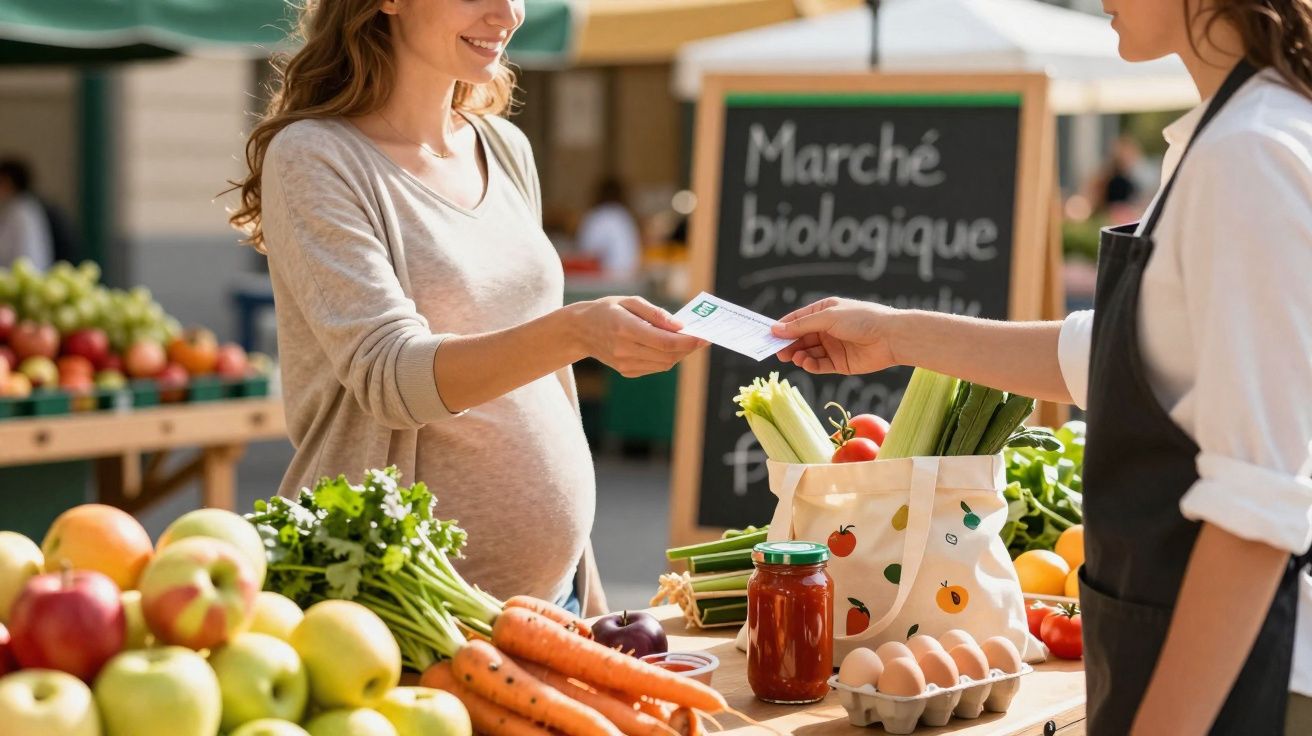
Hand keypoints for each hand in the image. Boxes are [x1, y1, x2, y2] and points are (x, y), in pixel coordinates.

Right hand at [577, 296, 705, 377]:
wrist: (579, 331)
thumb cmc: (607, 310)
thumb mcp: (629, 301)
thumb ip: (656, 314)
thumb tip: (680, 326)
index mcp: (625, 328)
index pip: (664, 341)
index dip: (688, 341)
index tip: (704, 336)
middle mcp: (624, 350)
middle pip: (667, 355)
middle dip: (688, 347)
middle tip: (701, 337)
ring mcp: (624, 364)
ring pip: (664, 364)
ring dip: (679, 354)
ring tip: (688, 340)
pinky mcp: (625, 371)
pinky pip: (654, 367)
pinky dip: (667, 358)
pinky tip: (669, 347)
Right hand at [771, 297, 899, 374]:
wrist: (891, 337)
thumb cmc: (861, 319)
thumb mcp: (828, 317)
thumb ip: (801, 325)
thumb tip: (776, 329)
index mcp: (824, 312)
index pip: (797, 320)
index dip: (783, 328)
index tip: (767, 336)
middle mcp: (827, 329)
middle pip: (800, 338)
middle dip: (788, 344)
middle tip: (777, 351)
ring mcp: (833, 347)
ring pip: (808, 352)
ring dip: (799, 355)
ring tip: (794, 357)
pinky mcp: (840, 363)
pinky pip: (820, 365)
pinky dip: (810, 365)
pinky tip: (806, 363)